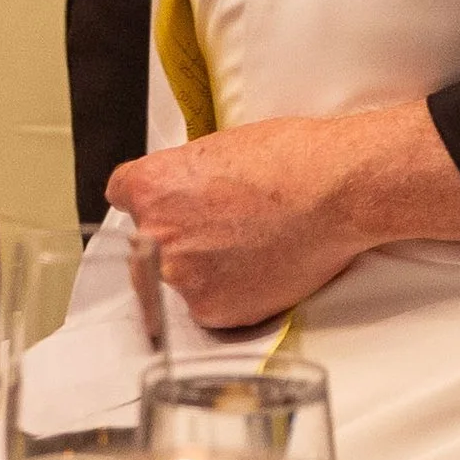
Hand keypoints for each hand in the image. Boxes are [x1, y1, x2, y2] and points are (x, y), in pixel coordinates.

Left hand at [106, 102, 459, 327]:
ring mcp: (182, 279)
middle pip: (146, 244)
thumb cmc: (292, 157)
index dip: (151, 198)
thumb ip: (184, 178)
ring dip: (201, 269)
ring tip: (248, 245)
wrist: (338, 190)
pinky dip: (229, 292)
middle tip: (222, 226)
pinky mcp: (212, 312)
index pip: (122, 195)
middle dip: (176, 238)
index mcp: (150, 188)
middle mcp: (155, 237)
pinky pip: (207, 306)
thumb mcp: (221, 147)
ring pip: (175, 279)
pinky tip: (259, 266)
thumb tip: (181, 198)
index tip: (168, 204)